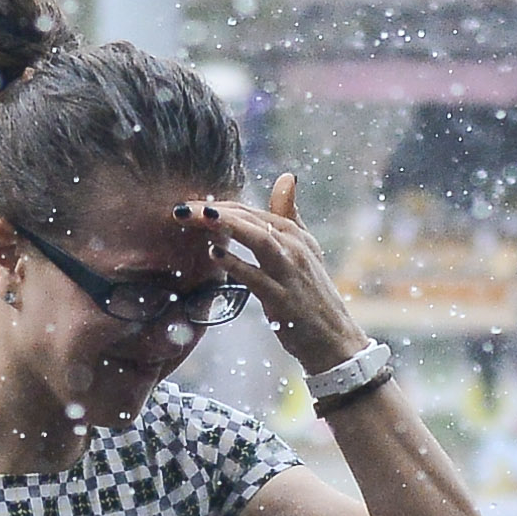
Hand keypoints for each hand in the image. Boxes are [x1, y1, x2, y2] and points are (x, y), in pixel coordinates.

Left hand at [184, 176, 364, 371]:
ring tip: (198, 217)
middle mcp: (295, 248)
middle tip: (182, 209)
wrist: (334, 339)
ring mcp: (290, 273)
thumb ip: (290, 215)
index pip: (250, 212)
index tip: (191, 206)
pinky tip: (215, 253)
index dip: (219, 206)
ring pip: (258, 239)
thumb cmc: (313, 295)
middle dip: (215, 211)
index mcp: (295, 235)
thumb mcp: (305, 249)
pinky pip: (257, 277)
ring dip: (227, 225)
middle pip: (251, 220)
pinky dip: (236, 264)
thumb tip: (286, 177)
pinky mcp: (284, 299)